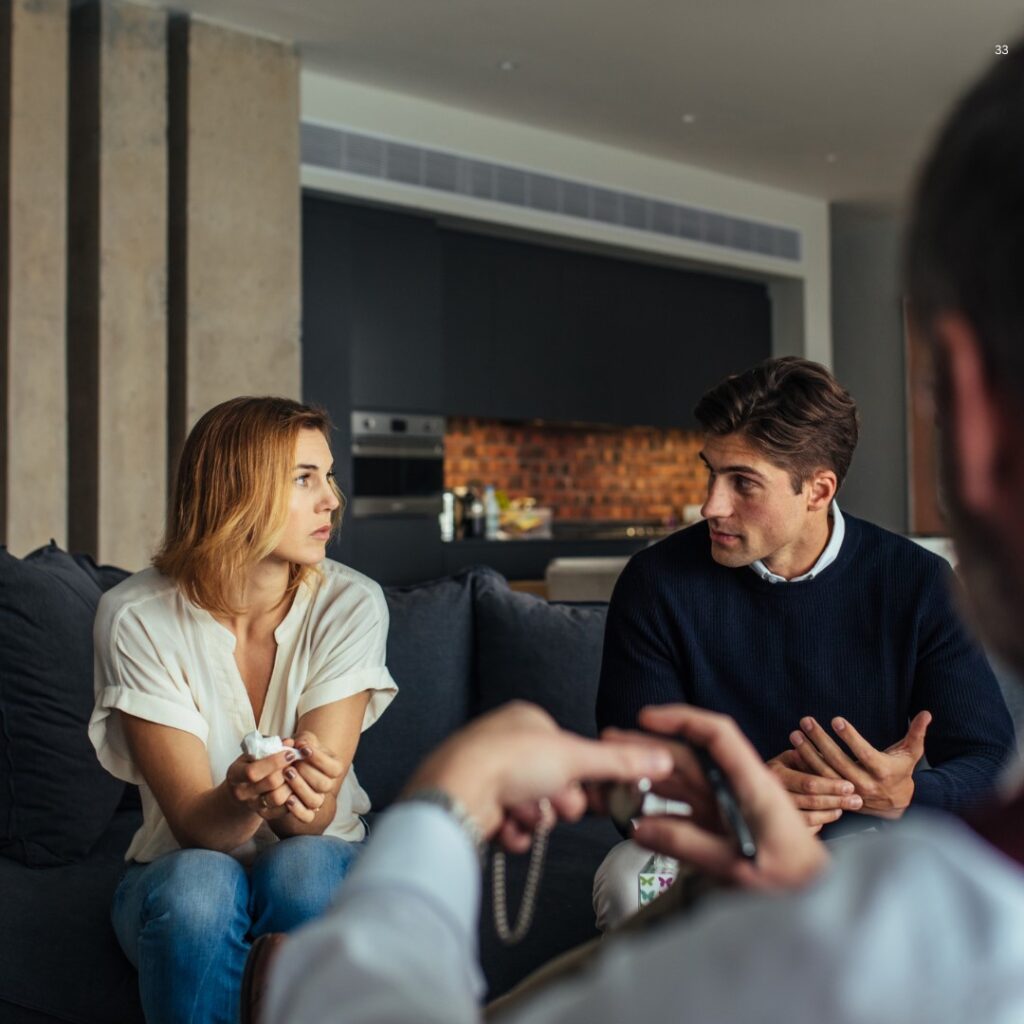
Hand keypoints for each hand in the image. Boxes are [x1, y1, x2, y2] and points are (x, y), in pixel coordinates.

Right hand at [225, 748, 302, 819]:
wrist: (241, 790)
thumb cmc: (251, 764)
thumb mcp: (254, 752)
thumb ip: (270, 745)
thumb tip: (289, 742)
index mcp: (235, 774)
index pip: (253, 771)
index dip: (274, 762)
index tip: (290, 753)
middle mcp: (241, 792)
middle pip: (270, 783)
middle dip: (286, 771)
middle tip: (296, 763)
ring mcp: (252, 805)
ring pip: (277, 798)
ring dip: (291, 784)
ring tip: (296, 774)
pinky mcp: (264, 814)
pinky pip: (282, 810)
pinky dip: (293, 798)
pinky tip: (295, 786)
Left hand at [278, 731, 344, 824]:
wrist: (288, 766)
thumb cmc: (298, 751)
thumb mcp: (303, 741)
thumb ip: (304, 741)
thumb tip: (299, 744)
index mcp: (333, 768)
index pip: (334, 768)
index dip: (319, 759)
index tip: (303, 748)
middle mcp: (327, 785)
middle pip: (324, 785)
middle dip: (307, 772)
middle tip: (292, 763)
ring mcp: (317, 800)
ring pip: (315, 801)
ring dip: (300, 788)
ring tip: (287, 774)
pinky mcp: (305, 812)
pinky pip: (306, 817)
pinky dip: (298, 810)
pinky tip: (287, 798)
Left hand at [403, 701, 674, 852]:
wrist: (457, 792)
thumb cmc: (511, 761)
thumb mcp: (577, 757)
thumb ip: (620, 762)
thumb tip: (664, 758)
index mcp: (527, 720)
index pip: (569, 753)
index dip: (580, 778)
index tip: (588, 791)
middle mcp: (505, 743)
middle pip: (553, 785)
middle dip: (556, 802)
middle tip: (552, 803)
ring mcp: (487, 775)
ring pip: (532, 809)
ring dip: (533, 819)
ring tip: (518, 812)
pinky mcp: (473, 806)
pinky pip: (509, 828)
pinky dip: (512, 833)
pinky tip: (504, 827)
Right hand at [621, 705, 828, 890]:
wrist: (817, 900)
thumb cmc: (792, 882)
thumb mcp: (739, 867)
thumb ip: (688, 845)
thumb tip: (638, 829)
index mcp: (753, 784)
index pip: (718, 735)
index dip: (682, 719)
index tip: (646, 718)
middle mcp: (738, 787)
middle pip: (690, 755)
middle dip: (651, 746)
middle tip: (611, 742)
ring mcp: (729, 804)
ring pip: (683, 779)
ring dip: (650, 774)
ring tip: (615, 771)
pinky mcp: (723, 824)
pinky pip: (685, 806)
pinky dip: (660, 804)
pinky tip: (636, 807)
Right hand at [766, 749, 863, 832]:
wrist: (758, 784)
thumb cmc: (783, 767)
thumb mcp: (790, 757)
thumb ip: (807, 757)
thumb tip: (826, 756)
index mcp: (777, 773)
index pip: (808, 783)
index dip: (830, 786)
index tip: (849, 786)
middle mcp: (775, 794)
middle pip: (811, 801)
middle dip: (836, 800)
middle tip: (857, 801)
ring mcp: (777, 810)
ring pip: (808, 818)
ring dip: (830, 813)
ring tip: (844, 807)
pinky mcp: (782, 824)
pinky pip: (804, 828)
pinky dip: (820, 823)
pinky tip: (832, 814)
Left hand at [789, 712, 931, 818]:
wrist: (896, 805)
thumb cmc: (901, 772)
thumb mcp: (911, 753)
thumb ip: (917, 733)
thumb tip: (927, 713)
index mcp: (883, 771)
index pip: (864, 753)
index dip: (850, 737)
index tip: (836, 719)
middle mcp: (865, 784)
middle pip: (839, 761)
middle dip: (820, 740)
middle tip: (806, 722)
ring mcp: (850, 792)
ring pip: (825, 772)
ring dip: (807, 753)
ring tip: (795, 734)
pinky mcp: (838, 796)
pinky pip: (819, 781)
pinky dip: (806, 767)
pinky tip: (794, 751)